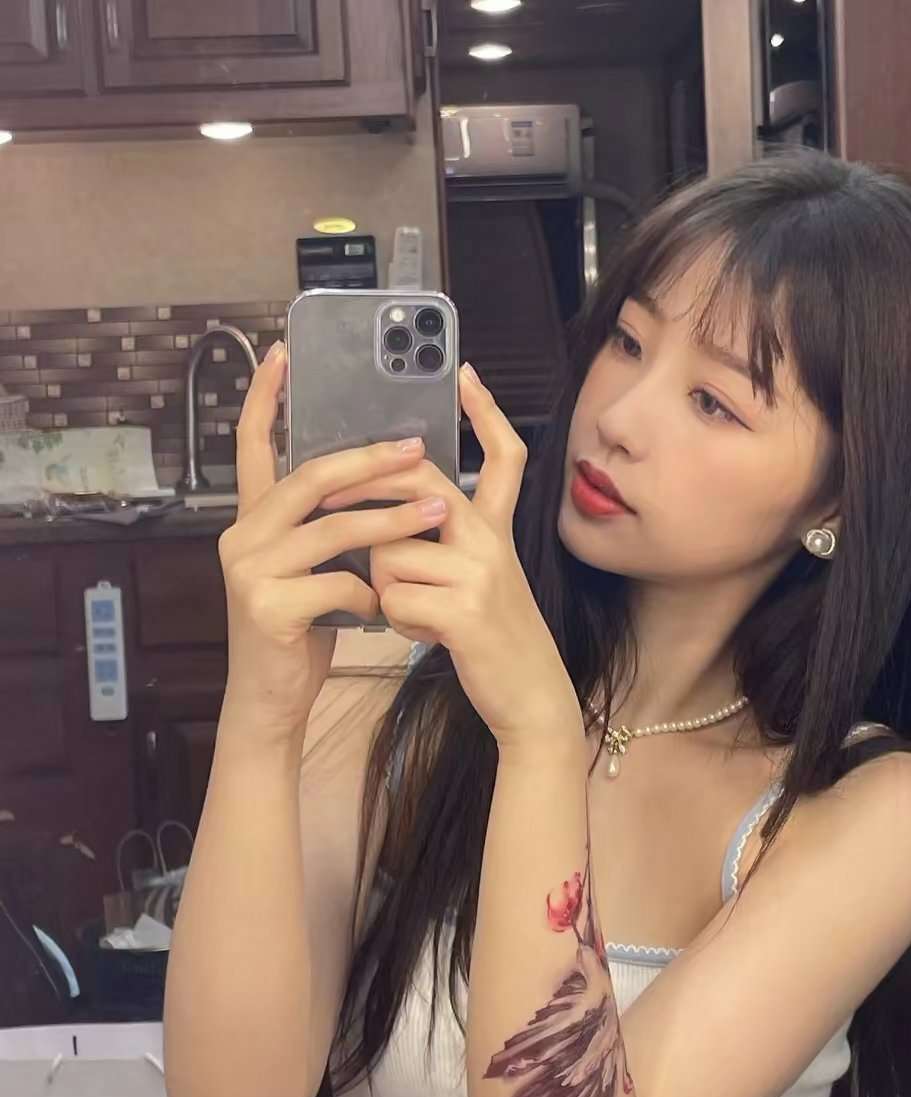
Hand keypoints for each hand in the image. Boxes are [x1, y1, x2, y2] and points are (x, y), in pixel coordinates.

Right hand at [217, 342, 445, 740]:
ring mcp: (250, 570)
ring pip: (332, 529)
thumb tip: (378, 481)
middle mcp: (241, 535)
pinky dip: (371, 594)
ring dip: (391, 520)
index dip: (265, 398)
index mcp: (252, 519)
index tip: (282, 353)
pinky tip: (385, 608)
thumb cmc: (300, 629)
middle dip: (369, 460)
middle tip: (417, 447)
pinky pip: (337, 584)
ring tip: (438, 512)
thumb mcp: (310, 569)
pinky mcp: (268, 607)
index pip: (252, 446)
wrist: (270, 699)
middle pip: (309, 478)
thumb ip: (324, 527)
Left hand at [319, 364, 581, 749]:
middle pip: (416, 488)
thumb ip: (446, 541)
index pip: (501, 457)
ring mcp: (480, 572)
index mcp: (494, 528)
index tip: (466, 374)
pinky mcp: (465, 610)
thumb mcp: (478, 578)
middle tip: (337, 511)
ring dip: (386, 587)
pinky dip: (396, 622)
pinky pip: (392, 598)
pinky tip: (426, 635)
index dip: (486, 414)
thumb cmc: (491, 637)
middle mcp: (490, 539)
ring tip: (420, 613)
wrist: (529, 693)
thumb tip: (384, 517)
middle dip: (368, 497)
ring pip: (387, 554)